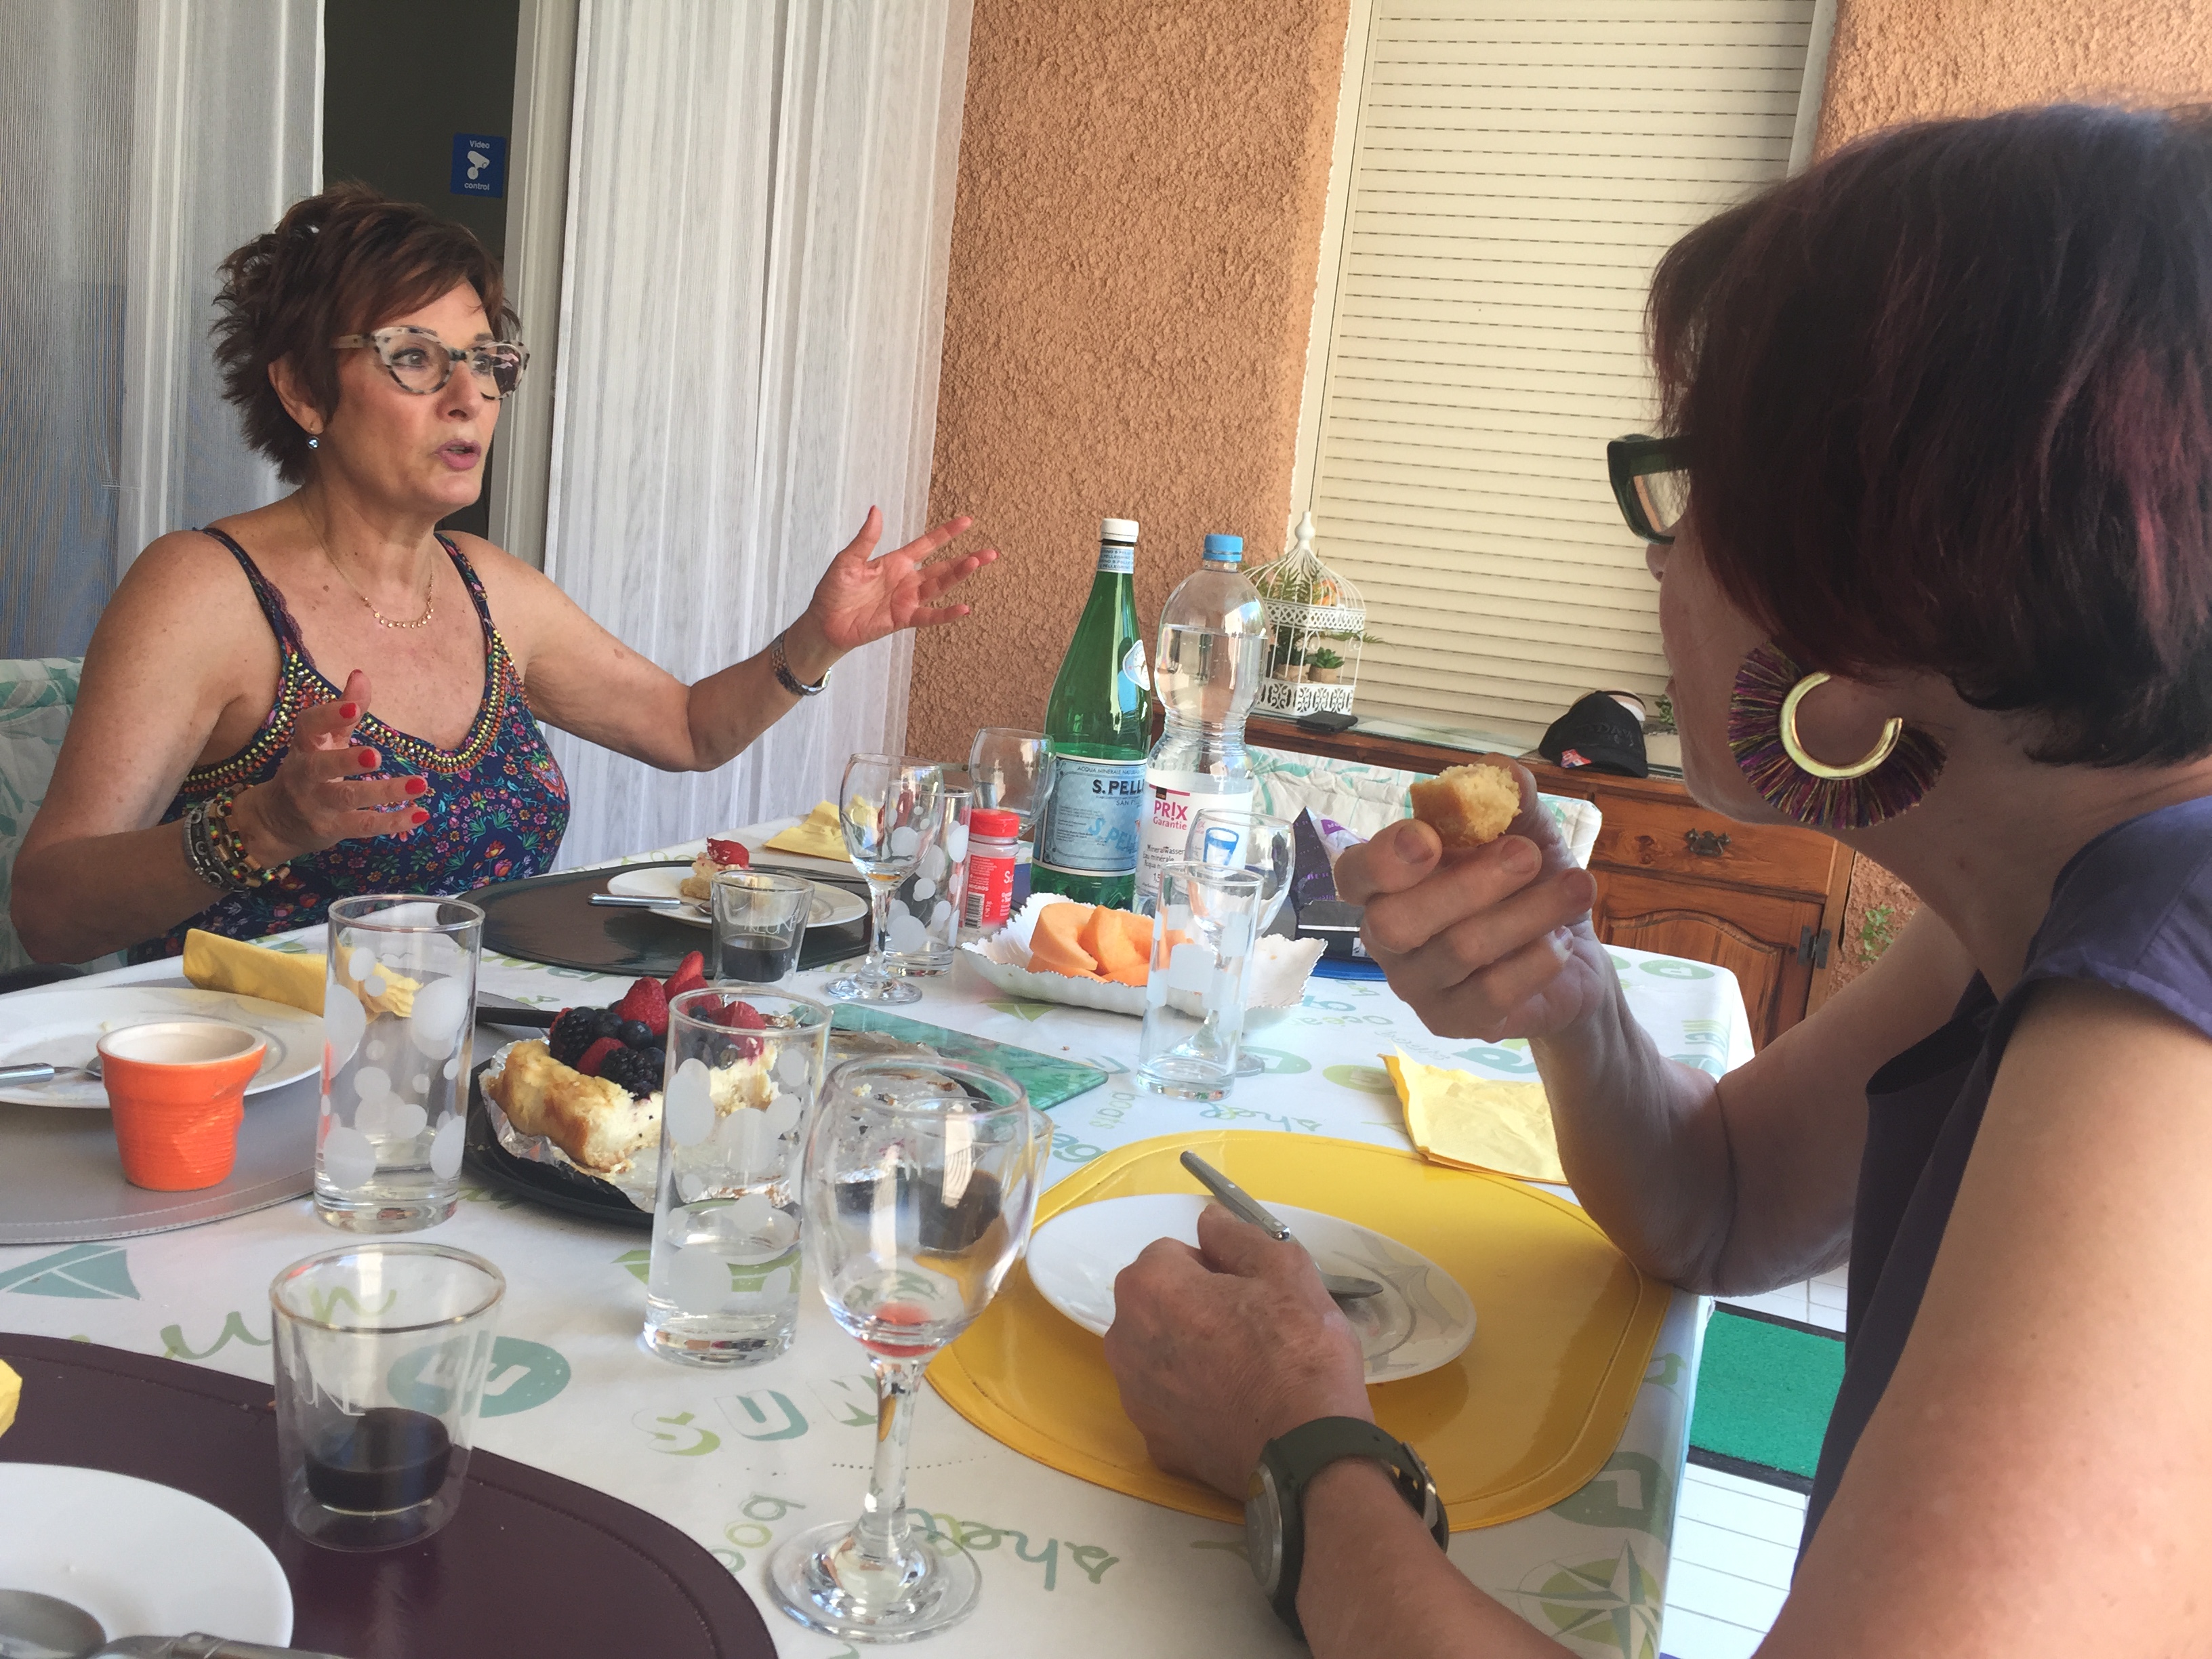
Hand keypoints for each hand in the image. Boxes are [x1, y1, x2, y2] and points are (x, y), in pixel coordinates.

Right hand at [232, 670, 428, 864]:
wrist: (276, 821)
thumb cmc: (308, 770)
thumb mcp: (323, 739)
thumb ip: (344, 710)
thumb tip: (361, 674)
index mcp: (304, 746)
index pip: (309, 726)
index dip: (328, 716)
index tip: (352, 708)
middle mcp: (305, 775)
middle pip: (322, 767)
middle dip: (347, 762)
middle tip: (375, 755)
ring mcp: (317, 805)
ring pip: (348, 798)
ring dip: (384, 792)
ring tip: (419, 783)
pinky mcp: (331, 829)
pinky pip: (364, 826)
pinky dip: (393, 822)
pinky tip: (420, 814)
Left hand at [797, 508, 998, 661]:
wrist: (824, 622)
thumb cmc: (833, 591)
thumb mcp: (848, 560)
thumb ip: (866, 539)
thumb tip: (876, 510)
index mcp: (895, 562)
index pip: (927, 545)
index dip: (946, 534)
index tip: (967, 522)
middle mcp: (906, 580)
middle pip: (942, 567)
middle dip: (966, 559)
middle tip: (990, 552)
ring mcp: (907, 600)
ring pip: (940, 586)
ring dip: (959, 576)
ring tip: (977, 563)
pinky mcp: (903, 619)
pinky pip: (929, 615)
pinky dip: (946, 614)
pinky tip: (964, 608)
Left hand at [1102, 1205, 1371, 1497]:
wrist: (1310, 1452)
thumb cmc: (1300, 1352)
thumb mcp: (1285, 1270)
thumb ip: (1237, 1236)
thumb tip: (1208, 1220)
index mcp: (1149, 1288)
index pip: (1171, 1254)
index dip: (1213, 1268)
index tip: (1248, 1292)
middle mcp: (1124, 1339)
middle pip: (1156, 1303)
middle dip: (1192, 1307)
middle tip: (1249, 1329)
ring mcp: (1134, 1397)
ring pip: (1158, 1353)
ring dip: (1187, 1353)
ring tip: (1243, 1372)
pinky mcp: (1154, 1441)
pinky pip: (1168, 1403)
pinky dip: (1192, 1402)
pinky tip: (1234, 1410)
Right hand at [1336, 757, 1609, 1041]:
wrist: (1571, 953)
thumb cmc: (1528, 881)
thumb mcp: (1525, 830)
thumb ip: (1507, 797)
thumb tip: (1499, 770)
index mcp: (1387, 882)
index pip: (1354, 874)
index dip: (1383, 860)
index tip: (1429, 838)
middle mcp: (1386, 937)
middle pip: (1397, 922)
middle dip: (1470, 884)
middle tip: (1529, 855)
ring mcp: (1416, 985)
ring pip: (1457, 952)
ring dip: (1527, 913)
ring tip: (1578, 886)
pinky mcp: (1454, 1022)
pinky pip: (1491, 995)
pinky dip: (1536, 961)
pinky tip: (1562, 941)